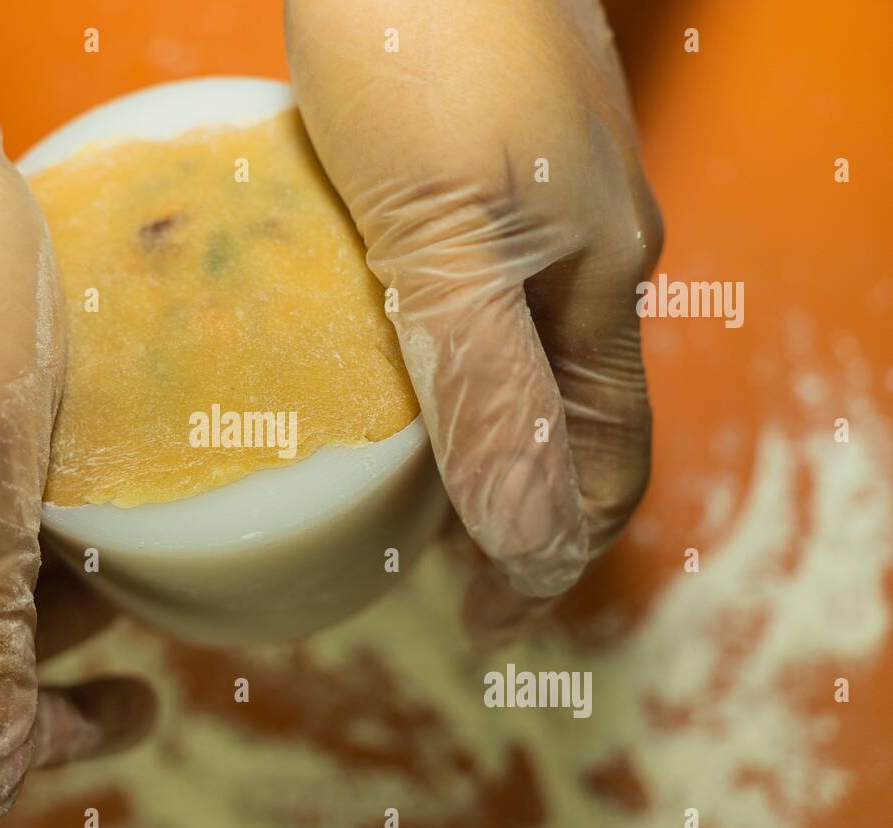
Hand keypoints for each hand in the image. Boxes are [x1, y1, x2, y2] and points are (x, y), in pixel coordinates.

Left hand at [285, 0, 662, 633]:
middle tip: (431, 576)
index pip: (603, 461)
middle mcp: (579, 256)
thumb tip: (530, 541)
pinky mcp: (471, 174)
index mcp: (598, 285)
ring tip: (395, 498)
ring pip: (513, 361)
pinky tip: (368, 372)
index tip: (488, 626)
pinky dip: (429, 363)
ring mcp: (529, 210)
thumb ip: (489, 384)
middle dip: (511, 510)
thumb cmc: (426, 49)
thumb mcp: (449, 237)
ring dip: (469, 439)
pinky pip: (465, 299)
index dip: (553, 556)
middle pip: (562, 420)